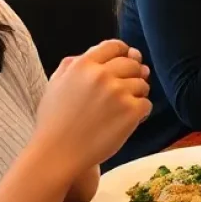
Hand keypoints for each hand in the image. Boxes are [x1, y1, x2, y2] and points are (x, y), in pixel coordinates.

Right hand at [33, 41, 150, 172]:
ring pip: (142, 83)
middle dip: (132, 75)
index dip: (124, 53)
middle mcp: (102, 75)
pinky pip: (146, 104)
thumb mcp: (55, 85)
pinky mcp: (131, 111)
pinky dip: (140, 112)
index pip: (114, 46)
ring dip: (136, 94)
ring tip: (122, 109)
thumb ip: (71, 64)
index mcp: (83, 65)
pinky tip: (127, 120)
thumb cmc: (54, 122)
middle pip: (133, 64)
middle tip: (124, 90)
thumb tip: (94, 52)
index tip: (126, 61)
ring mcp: (118, 92)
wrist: (56, 155)